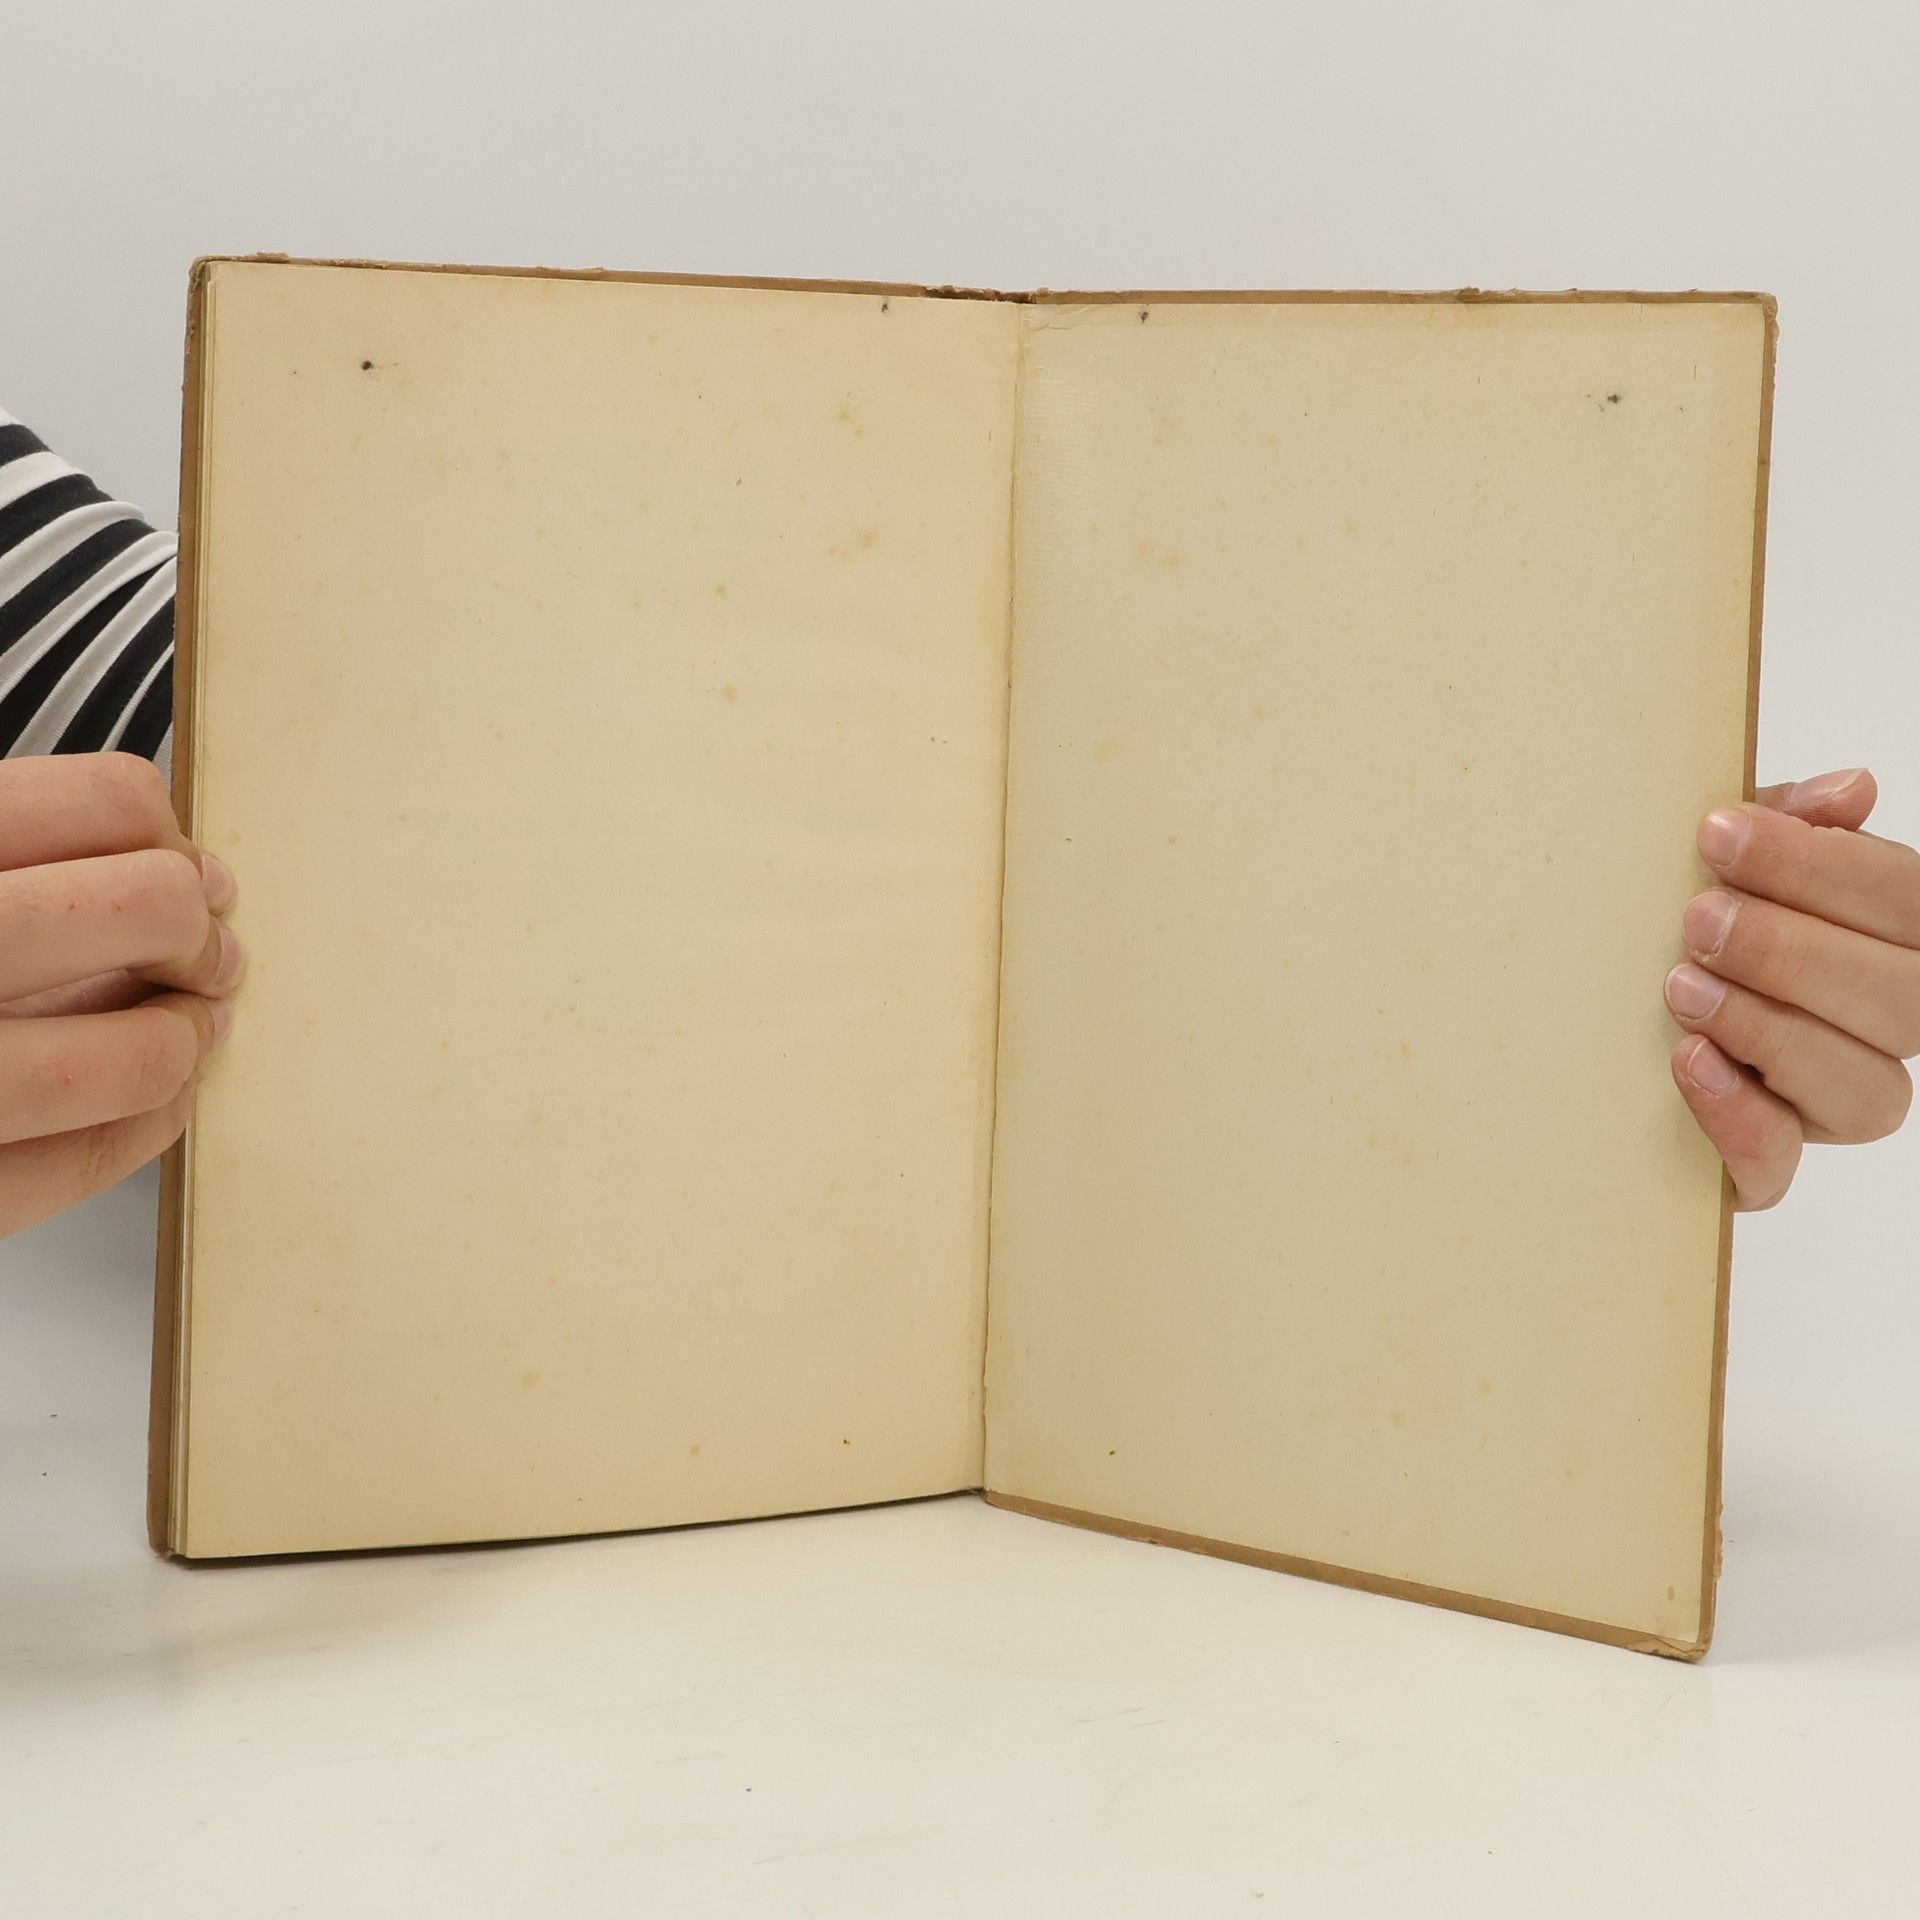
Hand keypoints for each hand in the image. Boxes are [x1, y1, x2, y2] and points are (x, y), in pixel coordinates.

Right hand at [0, 754, 241, 1237]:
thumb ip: (9, 859)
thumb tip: (180, 878)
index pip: (104, 804)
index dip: (168, 835)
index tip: (181, 868)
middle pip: (143, 908)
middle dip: (195, 931)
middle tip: (201, 949)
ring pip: (131, 1055)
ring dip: (182, 1037)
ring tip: (185, 1025)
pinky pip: (81, 1164)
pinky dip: (148, 1123)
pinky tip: (158, 1098)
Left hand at [1666, 767, 1917, 1209]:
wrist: (1556, 1018)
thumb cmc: (1662, 917)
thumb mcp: (1712, 858)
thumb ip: (1781, 819)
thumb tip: (1850, 791)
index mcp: (1883, 942)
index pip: (1909, 904)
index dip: (1828, 867)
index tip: (1718, 833)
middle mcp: (1873, 1029)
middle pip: (1906, 1002)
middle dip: (1797, 952)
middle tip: (1698, 920)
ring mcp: (1821, 1105)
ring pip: (1866, 1092)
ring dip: (1772, 1032)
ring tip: (1682, 991)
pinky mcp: (1755, 1167)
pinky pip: (1778, 1167)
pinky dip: (1740, 1118)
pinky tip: (1688, 1062)